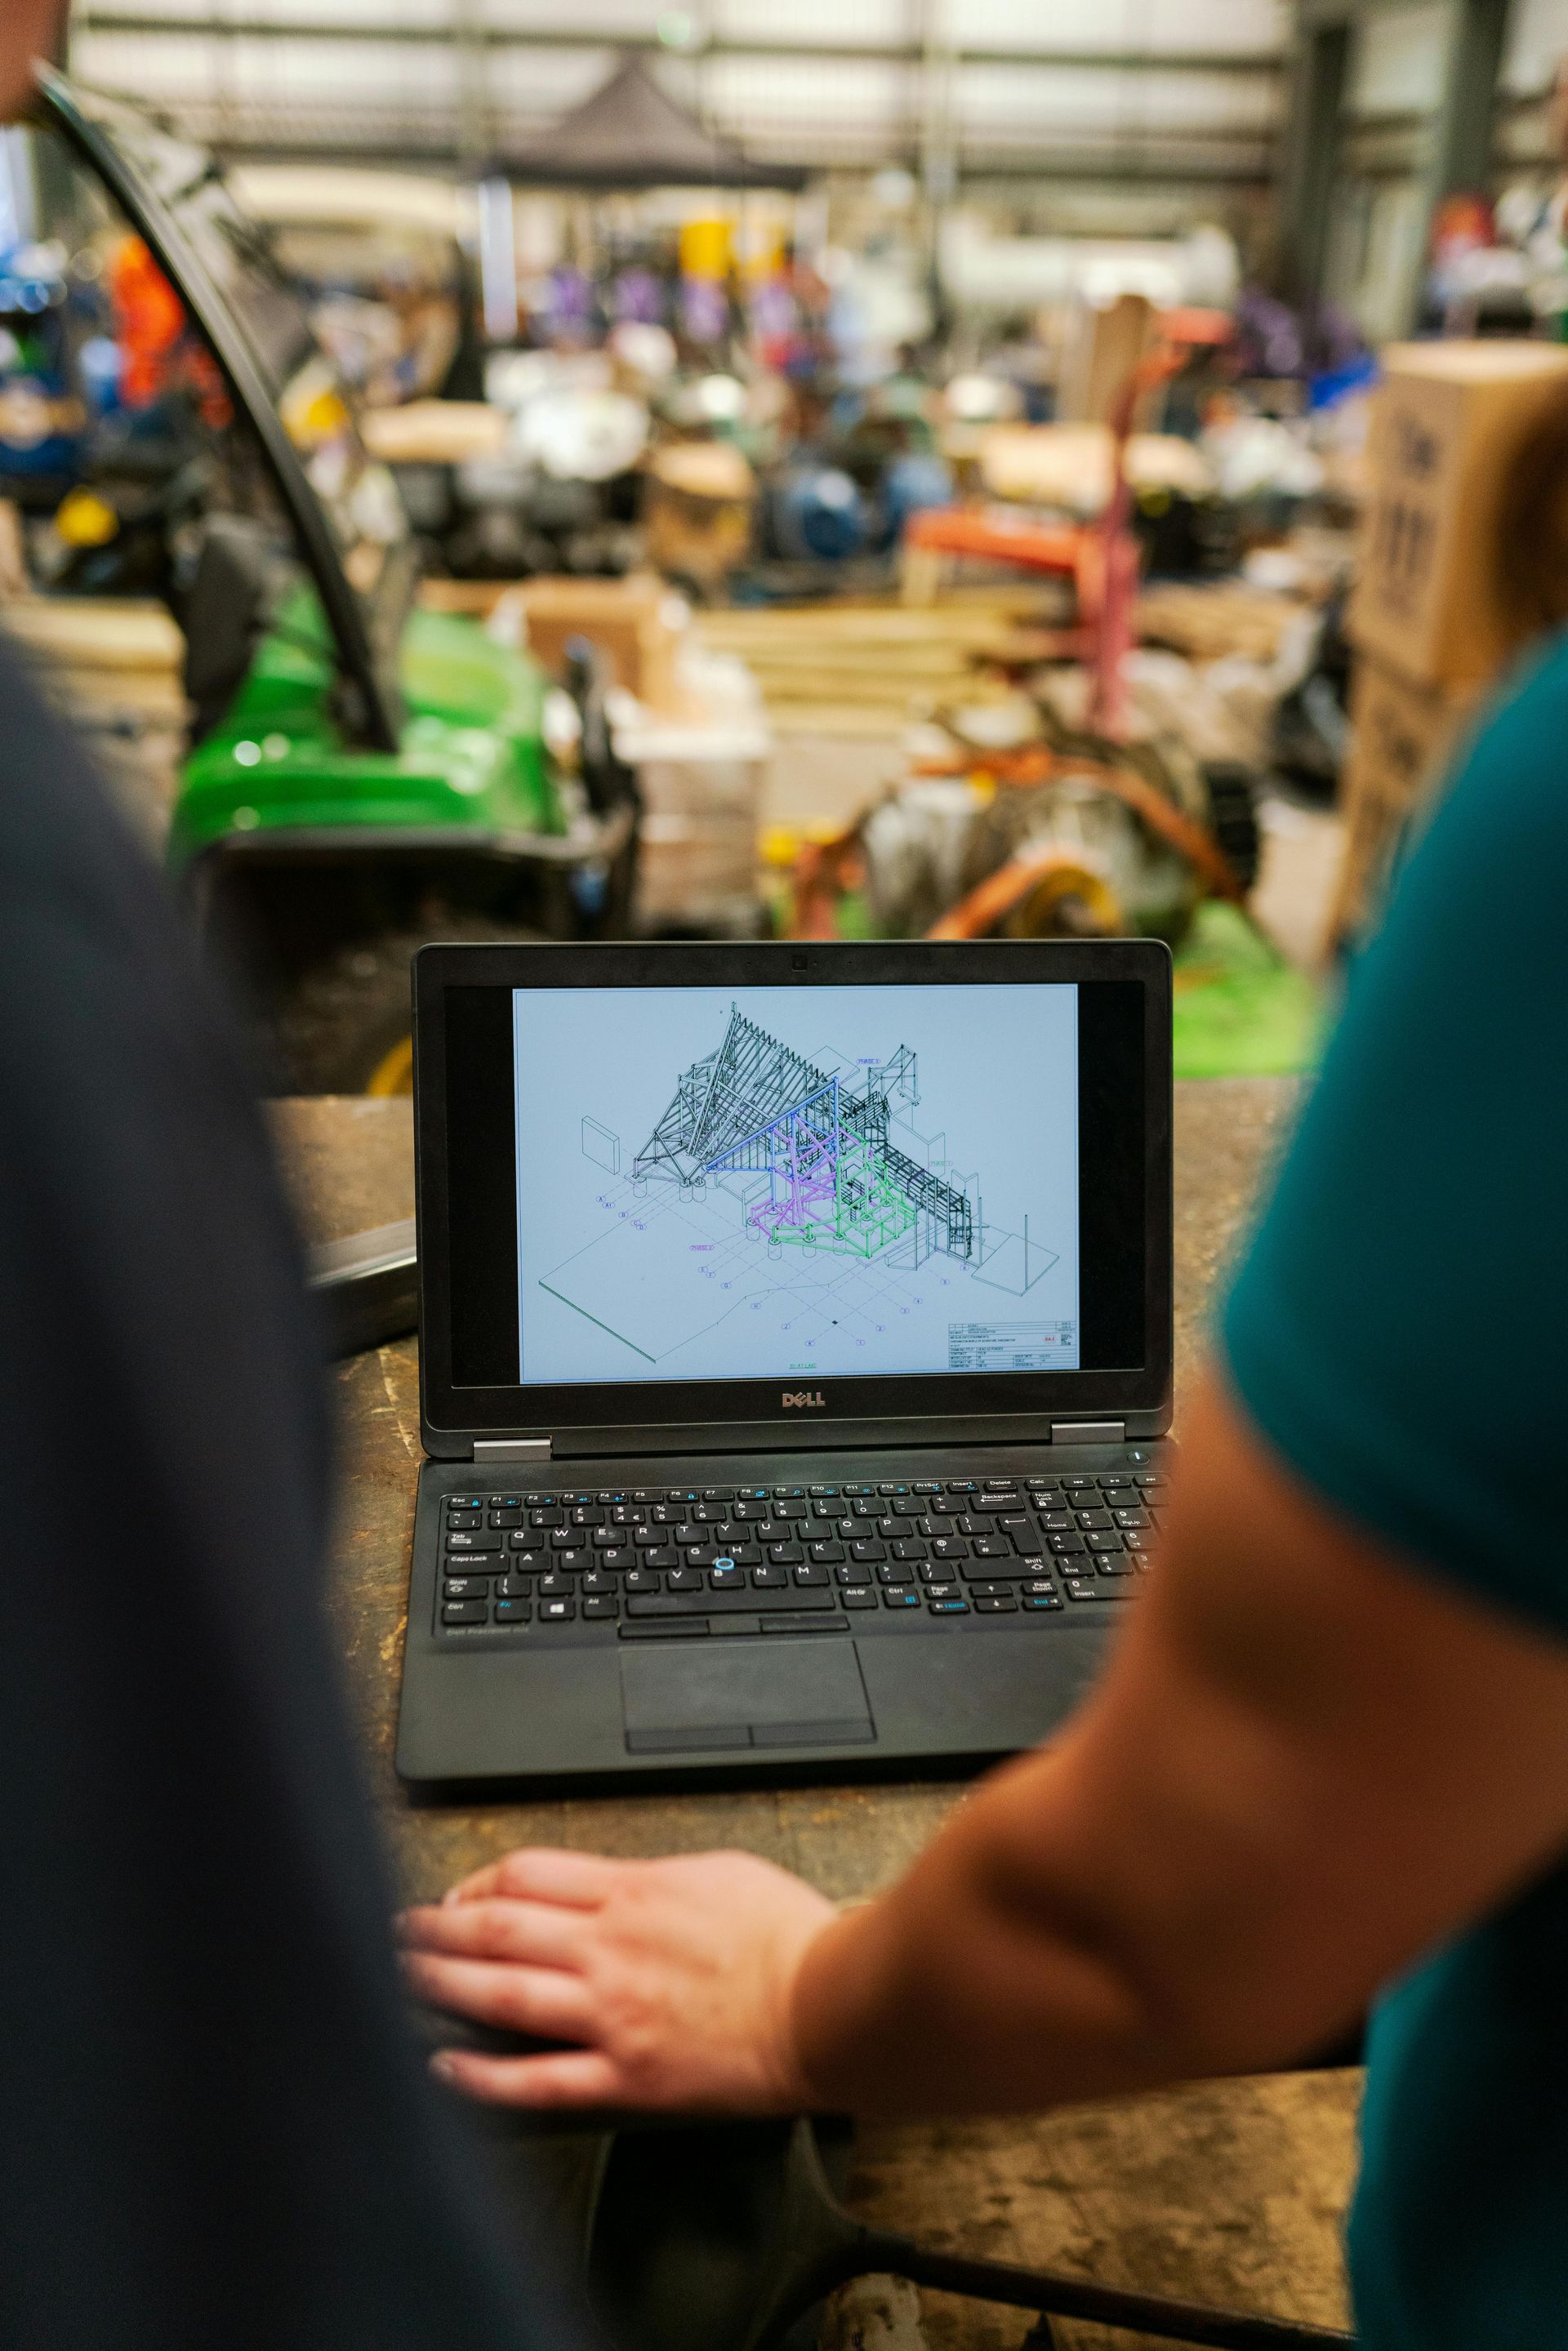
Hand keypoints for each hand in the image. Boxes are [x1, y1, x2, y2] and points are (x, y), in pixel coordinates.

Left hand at [397, 1846, 838, 2113]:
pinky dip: (484, 2076)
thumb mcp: (715, 1870)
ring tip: (402, 1981)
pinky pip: (539, 2079)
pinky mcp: (628, 2077)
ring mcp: (614, 2015)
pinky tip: (447, 2066)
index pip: (527, 1876)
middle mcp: (610, 1950)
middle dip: (437, 1931)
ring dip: (442, 1987)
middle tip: (398, 1933)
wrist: (830, 2003)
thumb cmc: (789, 1936)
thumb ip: (648, 1877)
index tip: (456, 1895)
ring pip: (504, 1996)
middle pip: (499, 1930)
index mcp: (632, 1893)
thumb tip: (606, 1882)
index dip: (477, 1883)